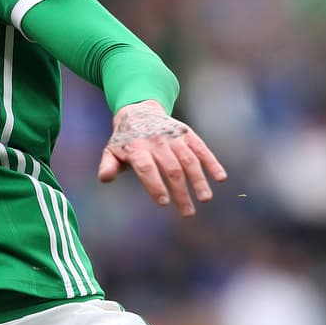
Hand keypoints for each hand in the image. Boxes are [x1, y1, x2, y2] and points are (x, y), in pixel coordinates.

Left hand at [98, 99, 225, 216]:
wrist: (139, 111)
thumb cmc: (125, 140)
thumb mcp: (111, 151)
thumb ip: (108, 165)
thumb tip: (105, 178)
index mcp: (137, 148)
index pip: (147, 169)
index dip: (155, 185)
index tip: (164, 202)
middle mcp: (157, 141)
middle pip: (171, 169)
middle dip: (181, 192)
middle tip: (187, 213)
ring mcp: (173, 137)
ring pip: (189, 160)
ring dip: (199, 180)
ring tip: (205, 199)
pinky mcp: (187, 134)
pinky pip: (201, 149)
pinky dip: (212, 162)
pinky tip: (220, 178)